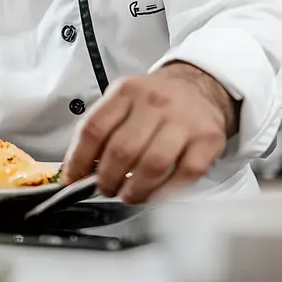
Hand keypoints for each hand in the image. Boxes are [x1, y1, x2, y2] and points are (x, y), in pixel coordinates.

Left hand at [63, 62, 239, 203]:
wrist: (198, 86)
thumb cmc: (153, 102)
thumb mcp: (123, 100)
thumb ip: (102, 129)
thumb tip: (77, 170)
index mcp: (126, 91)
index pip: (94, 129)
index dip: (79, 159)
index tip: (73, 179)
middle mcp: (154, 103)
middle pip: (122, 150)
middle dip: (107, 179)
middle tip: (106, 189)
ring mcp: (183, 120)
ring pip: (152, 165)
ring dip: (134, 190)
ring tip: (128, 195)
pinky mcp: (208, 139)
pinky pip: (185, 174)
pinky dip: (166, 191)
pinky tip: (155, 194)